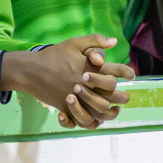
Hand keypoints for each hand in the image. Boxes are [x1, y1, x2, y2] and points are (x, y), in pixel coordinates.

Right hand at [1, 35, 134, 128]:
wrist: (31, 70)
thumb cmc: (53, 55)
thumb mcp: (74, 43)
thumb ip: (95, 41)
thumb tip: (114, 41)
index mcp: (89, 67)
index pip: (115, 71)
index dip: (127, 72)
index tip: (132, 75)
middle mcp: (85, 84)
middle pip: (112, 94)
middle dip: (123, 96)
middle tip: (127, 95)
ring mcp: (77, 97)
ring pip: (101, 109)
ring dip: (111, 111)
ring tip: (116, 109)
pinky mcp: (67, 107)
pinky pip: (84, 119)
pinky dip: (92, 121)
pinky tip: (98, 118)